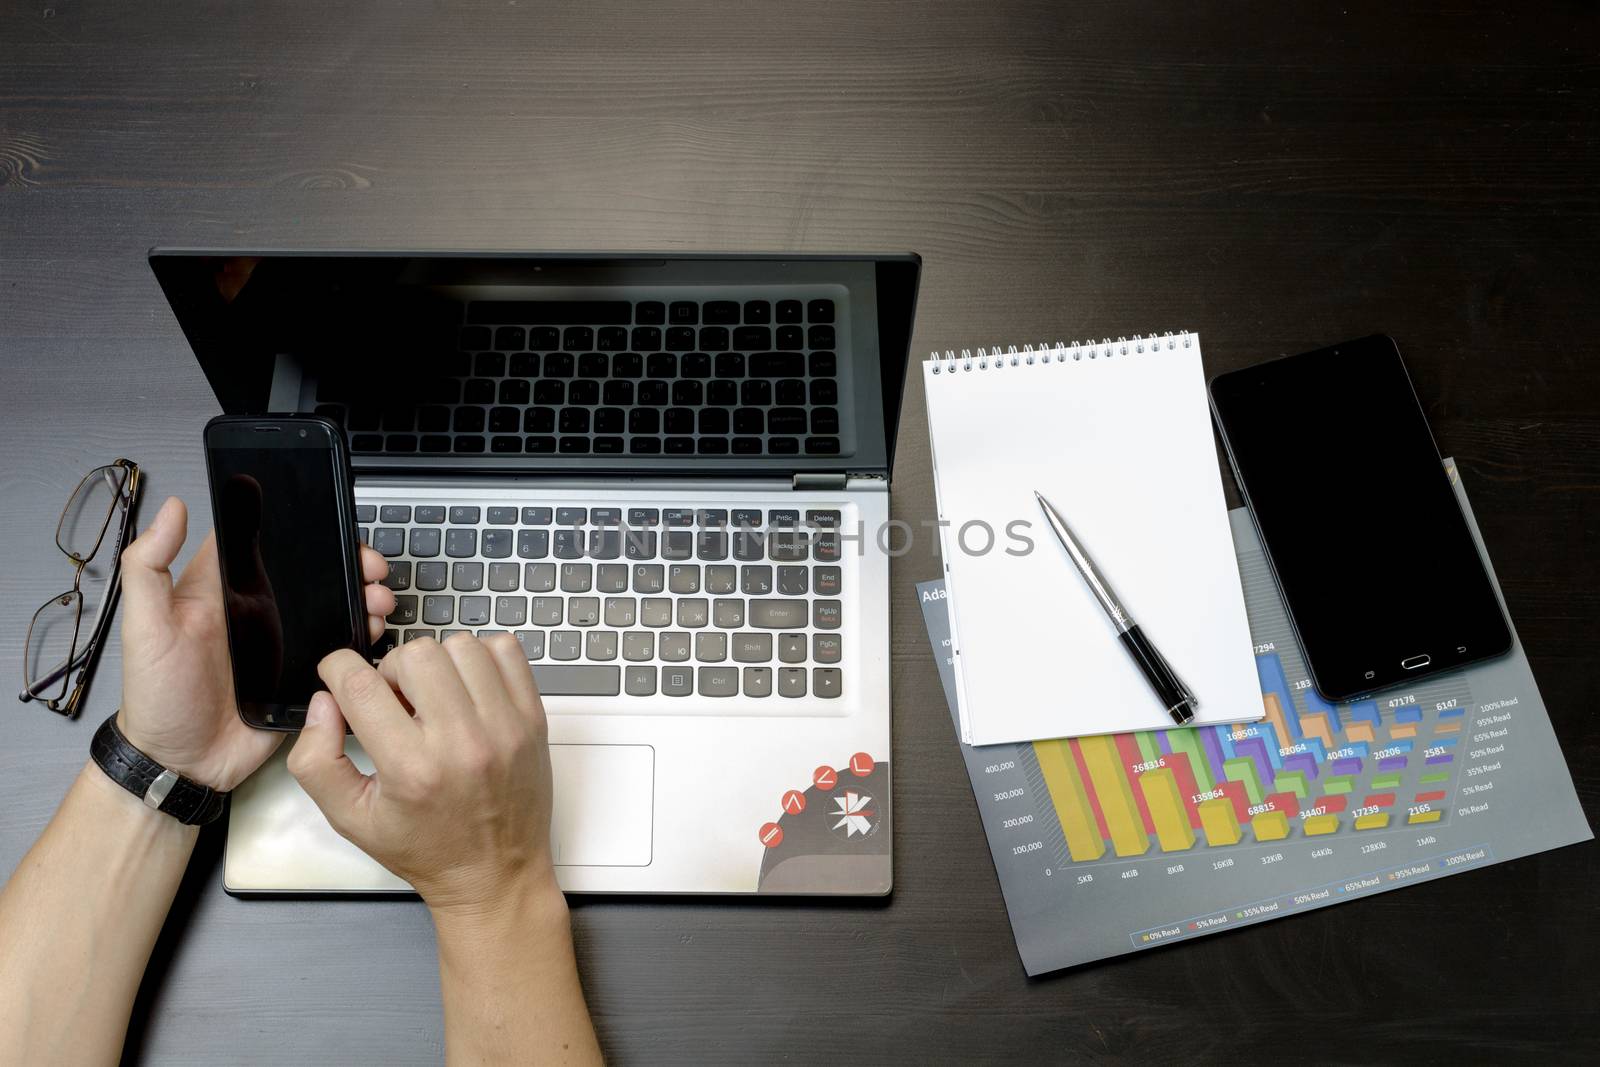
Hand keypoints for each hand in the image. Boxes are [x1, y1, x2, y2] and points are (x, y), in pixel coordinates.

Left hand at [117, 496, 396, 790]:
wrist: (182, 765)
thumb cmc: (156, 698)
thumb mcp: (143, 628)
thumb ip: (148, 567)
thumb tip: (172, 509)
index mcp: (224, 592)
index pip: (266, 545)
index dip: (298, 527)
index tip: (330, 522)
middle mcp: (260, 613)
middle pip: (313, 574)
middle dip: (348, 564)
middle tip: (369, 568)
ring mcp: (286, 645)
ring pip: (333, 609)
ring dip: (361, 598)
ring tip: (377, 601)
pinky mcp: (304, 677)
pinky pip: (339, 653)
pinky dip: (361, 640)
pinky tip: (372, 633)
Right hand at [286, 635, 557, 914]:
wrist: (495, 875)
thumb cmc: (426, 849)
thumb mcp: (350, 819)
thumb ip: (316, 760)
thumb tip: (324, 701)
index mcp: (412, 768)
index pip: (362, 685)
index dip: (338, 669)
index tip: (338, 675)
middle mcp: (463, 742)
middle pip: (415, 654)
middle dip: (392, 670)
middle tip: (395, 701)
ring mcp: (505, 726)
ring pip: (461, 645)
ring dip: (438, 663)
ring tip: (433, 698)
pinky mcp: (533, 719)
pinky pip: (507, 650)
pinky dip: (482, 659)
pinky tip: (468, 690)